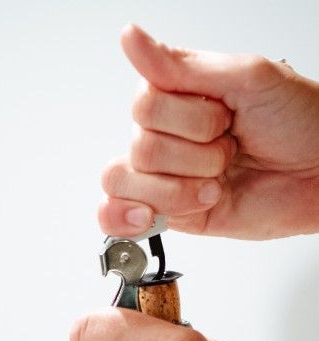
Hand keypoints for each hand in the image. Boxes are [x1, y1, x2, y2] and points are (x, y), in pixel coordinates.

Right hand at [100, 25, 318, 239]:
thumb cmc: (299, 123)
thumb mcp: (245, 78)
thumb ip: (180, 66)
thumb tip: (131, 38)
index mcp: (179, 99)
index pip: (144, 107)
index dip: (185, 119)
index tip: (223, 118)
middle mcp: (169, 137)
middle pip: (140, 148)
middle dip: (194, 154)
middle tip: (229, 150)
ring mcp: (169, 178)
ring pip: (131, 181)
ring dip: (183, 186)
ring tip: (218, 181)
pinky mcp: (175, 214)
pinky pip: (127, 216)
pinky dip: (143, 214)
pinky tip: (171, 208)